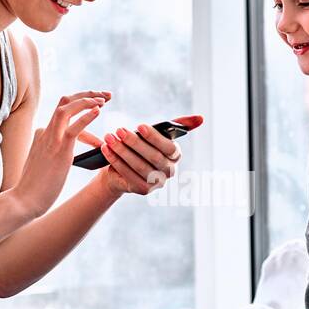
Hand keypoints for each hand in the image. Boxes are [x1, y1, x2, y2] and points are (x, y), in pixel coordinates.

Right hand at [13, 91, 108, 216]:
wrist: (24, 199)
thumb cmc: (35, 187)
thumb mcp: (43, 164)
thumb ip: (51, 154)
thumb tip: (62, 155)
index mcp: (42, 134)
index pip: (63, 113)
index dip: (83, 111)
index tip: (98, 112)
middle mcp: (45, 132)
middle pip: (65, 102)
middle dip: (86, 95)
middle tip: (104, 95)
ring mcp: (51, 139)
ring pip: (67, 108)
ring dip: (87, 100)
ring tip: (104, 99)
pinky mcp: (59, 149)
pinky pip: (74, 127)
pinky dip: (87, 116)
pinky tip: (98, 110)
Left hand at [78, 115, 198, 196]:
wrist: (123, 167)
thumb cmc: (140, 146)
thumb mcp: (154, 134)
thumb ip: (176, 125)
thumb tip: (202, 118)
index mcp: (176, 156)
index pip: (169, 147)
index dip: (154, 137)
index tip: (139, 126)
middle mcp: (170, 171)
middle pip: (153, 157)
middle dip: (134, 142)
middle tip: (119, 130)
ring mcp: (157, 183)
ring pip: (139, 166)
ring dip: (122, 151)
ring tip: (109, 138)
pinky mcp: (143, 190)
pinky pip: (129, 175)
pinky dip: (116, 161)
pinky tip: (106, 150)